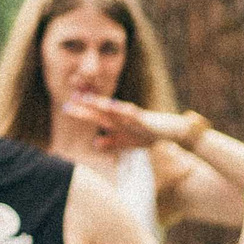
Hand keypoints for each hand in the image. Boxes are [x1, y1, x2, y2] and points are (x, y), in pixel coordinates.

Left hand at [65, 95, 201, 153]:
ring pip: (115, 111)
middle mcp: (125, 118)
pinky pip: (133, 116)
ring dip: (101, 105)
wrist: (175, 132)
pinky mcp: (147, 121)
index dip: (83, 113)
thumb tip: (95, 143)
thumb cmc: (152, 135)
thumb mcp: (130, 141)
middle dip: (86, 108)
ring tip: (87, 100)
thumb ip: (113, 142)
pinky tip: (114, 108)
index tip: (67, 107)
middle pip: (102, 112)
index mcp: (120, 123)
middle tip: (69, 103)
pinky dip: (123, 111)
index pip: (98, 117)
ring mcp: (136, 118)